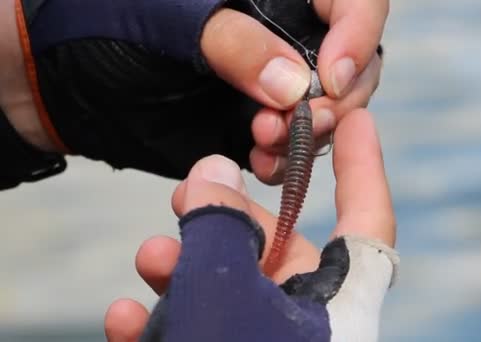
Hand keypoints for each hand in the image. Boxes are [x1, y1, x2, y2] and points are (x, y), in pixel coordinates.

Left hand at [1, 0, 385, 187]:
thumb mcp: (171, 17)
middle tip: (307, 122)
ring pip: (329, 111)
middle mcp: (287, 33)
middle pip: (354, 63)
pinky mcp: (256, 122)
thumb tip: (298, 88)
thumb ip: (238, 45)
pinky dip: (284, 159)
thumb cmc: (107, 20)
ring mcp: (274, 81)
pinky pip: (292, 146)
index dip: (357, 36)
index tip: (329, 79)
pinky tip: (259, 162)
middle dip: (338, 99)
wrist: (64, 73)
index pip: (353, 3)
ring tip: (267, 142)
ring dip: (311, 134)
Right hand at [104, 109, 396, 340]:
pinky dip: (166, 323)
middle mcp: (315, 325)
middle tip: (182, 197)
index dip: (366, 166)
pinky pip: (207, 333)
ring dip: (185, 271)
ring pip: (234, 292)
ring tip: (148, 259)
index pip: (368, 218)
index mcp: (344, 305)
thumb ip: (219, 230)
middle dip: (227, 221)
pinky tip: (125, 318)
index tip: (357, 118)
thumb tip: (212, 172)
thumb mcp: (227, 299)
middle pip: (281, 250)